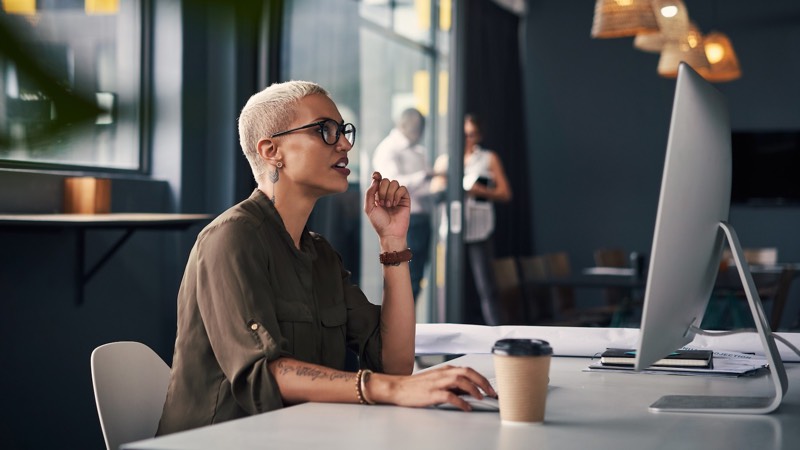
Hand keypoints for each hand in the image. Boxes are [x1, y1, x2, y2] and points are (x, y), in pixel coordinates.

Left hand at [364, 172, 410, 240]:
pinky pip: (402, 188)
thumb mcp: (369, 207)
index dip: (377, 175)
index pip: (378, 179)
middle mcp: (387, 193)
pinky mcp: (405, 199)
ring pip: (394, 183)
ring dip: (390, 194)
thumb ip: (369, 193)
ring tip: (388, 205)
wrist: (390, 232)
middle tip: (382, 203)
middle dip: (382, 190)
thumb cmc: (379, 222)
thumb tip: (376, 180)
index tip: (375, 176)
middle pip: (385, 180)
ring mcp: (396, 195)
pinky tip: (395, 204)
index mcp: (377, 194)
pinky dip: (397, 195)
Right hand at [367, 365, 496, 411]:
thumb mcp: (437, 381)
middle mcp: (443, 373)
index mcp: (445, 370)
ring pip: (460, 381)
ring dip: (473, 389)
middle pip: (467, 372)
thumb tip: (469, 391)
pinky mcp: (432, 393)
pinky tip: (466, 407)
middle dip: (482, 382)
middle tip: (491, 392)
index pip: (468, 370)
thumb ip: (452, 384)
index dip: (482, 378)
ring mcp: (437, 383)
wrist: (398, 388)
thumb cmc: (417, 386)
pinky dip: (461, 401)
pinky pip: (450, 396)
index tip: (490, 388)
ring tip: (481, 398)